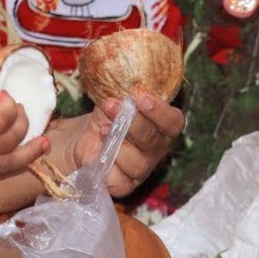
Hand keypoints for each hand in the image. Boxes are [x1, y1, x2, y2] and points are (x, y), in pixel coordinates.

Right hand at [0, 22, 50, 185]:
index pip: (1, 119)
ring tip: (40, 143)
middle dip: (22, 127)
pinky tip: (14, 153)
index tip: (4, 96)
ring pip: (3, 166)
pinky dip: (5, 163)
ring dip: (26, 153)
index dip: (10, 107)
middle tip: (18, 114)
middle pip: (7, 143)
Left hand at [70, 93, 184, 196]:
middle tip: (113, 106)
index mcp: (162, 126)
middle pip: (153, 140)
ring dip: (118, 144)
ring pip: (139, 163)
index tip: (142, 98)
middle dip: (133, 123)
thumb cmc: (108, 115)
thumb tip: (120, 72)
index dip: (161, 112)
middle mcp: (156, 149)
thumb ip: (124, 89)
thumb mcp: (116, 97)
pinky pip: (121, 180)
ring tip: (102, 130)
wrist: (85, 137)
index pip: (173, 122)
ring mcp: (142, 169)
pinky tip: (99, 152)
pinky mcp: (125, 185)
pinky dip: (109, 166)